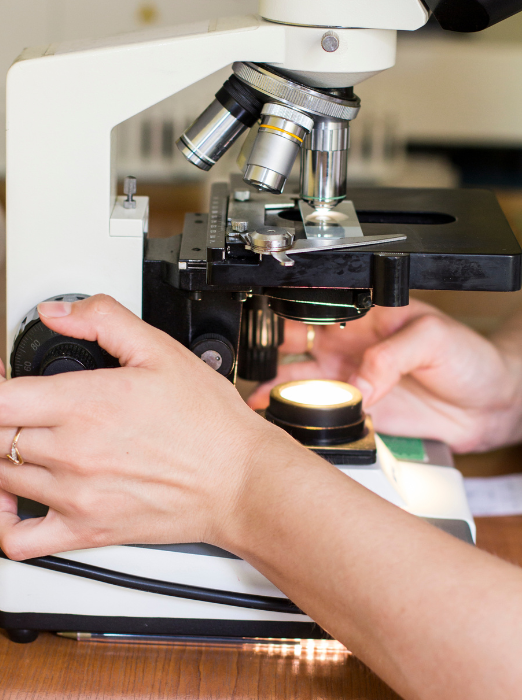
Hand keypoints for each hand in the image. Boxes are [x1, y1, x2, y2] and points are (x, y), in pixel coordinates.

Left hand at [0, 295, 283, 559]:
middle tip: (13, 400)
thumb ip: (103, 320)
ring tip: (32, 439)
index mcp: (87, 406)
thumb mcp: (161, 350)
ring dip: (7, 451)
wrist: (238, 480)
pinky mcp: (87, 530)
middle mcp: (74, 454)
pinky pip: (18, 539)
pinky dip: (0, 521)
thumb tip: (58, 313)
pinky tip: (12, 501)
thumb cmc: (208, 422)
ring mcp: (76, 497)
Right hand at [248, 298, 521, 452]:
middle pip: (295, 342)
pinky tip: (281, 414)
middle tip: (260, 364)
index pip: (317, 307)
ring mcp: (349, 376)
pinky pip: (318, 409)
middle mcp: (350, 344)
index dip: (291, 313)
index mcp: (364, 316)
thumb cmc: (469, 358)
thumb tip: (357, 383)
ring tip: (261, 397)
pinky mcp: (355, 408)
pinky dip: (296, 412)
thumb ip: (390, 355)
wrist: (489, 406)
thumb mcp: (433, 338)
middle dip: (271, 350)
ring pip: (299, 378)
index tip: (274, 329)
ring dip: (278, 386)